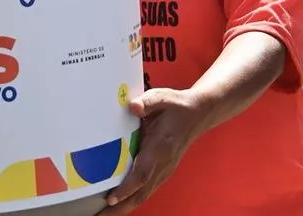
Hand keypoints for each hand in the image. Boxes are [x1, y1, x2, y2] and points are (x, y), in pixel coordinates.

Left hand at [98, 88, 207, 214]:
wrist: (198, 114)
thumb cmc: (177, 106)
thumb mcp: (163, 97)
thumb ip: (148, 101)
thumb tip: (133, 107)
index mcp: (160, 148)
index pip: (143, 173)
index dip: (127, 187)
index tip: (111, 197)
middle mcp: (163, 164)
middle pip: (141, 193)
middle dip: (120, 207)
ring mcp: (164, 171)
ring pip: (143, 196)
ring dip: (124, 208)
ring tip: (104, 215)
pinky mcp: (162, 172)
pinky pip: (146, 191)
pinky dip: (131, 201)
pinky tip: (118, 205)